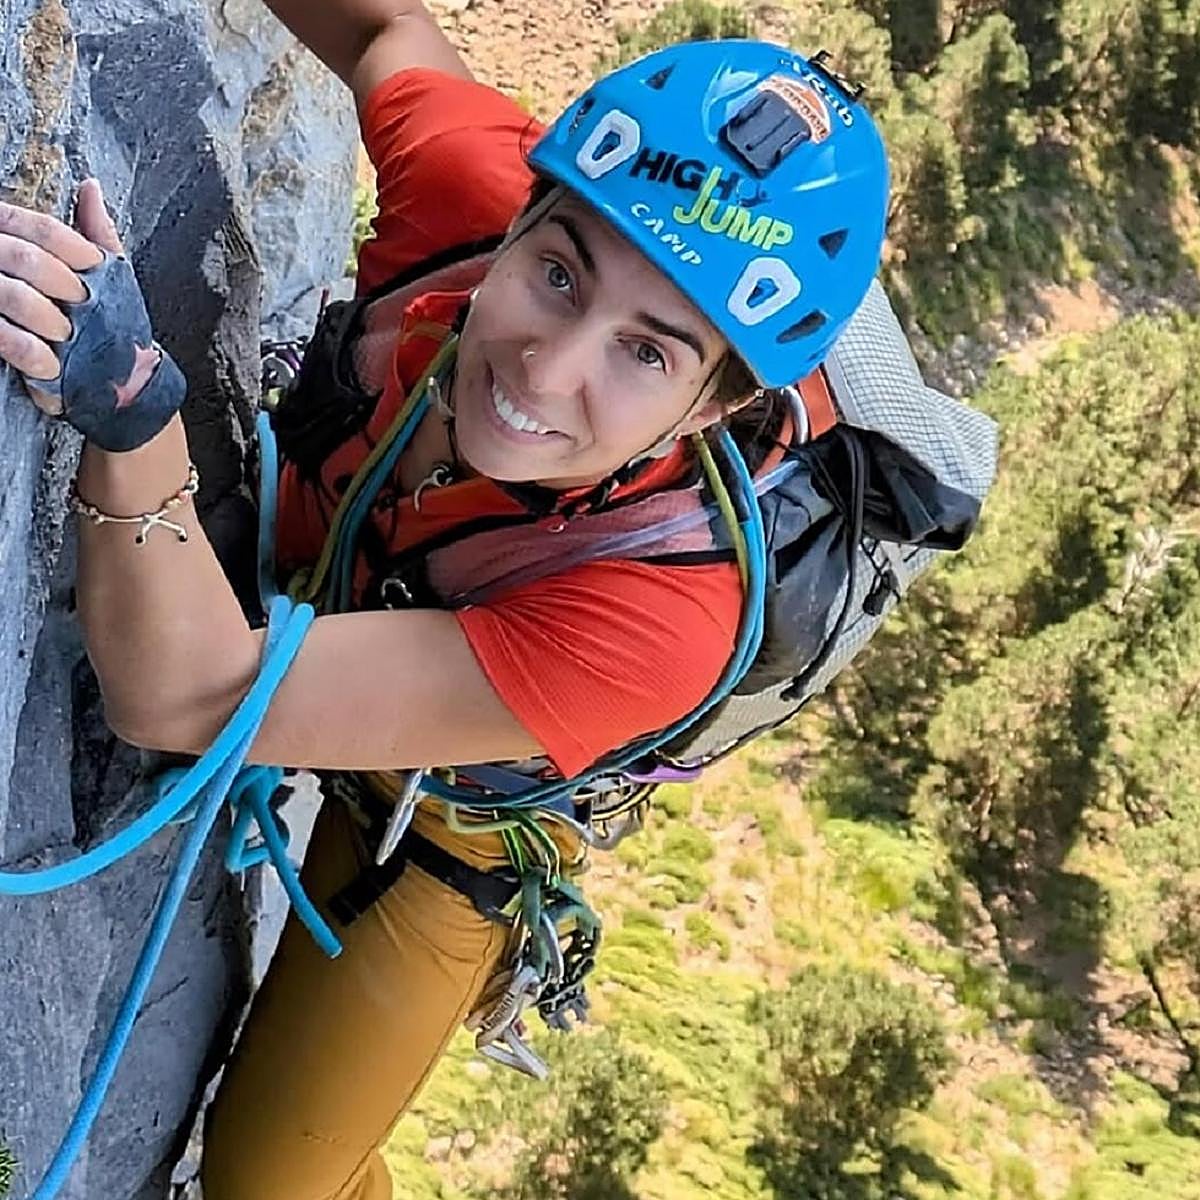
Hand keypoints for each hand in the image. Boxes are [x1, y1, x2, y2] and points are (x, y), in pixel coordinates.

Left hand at [0, 179, 185, 450]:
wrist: (131, 386)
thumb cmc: (117, 328)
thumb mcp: (115, 277)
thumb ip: (98, 232)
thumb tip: (89, 187)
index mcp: (95, 274)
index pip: (51, 232)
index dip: (16, 220)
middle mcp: (82, 302)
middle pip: (29, 259)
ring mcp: (68, 338)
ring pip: (17, 297)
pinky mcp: (55, 372)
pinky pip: (22, 347)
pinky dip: (2, 333)